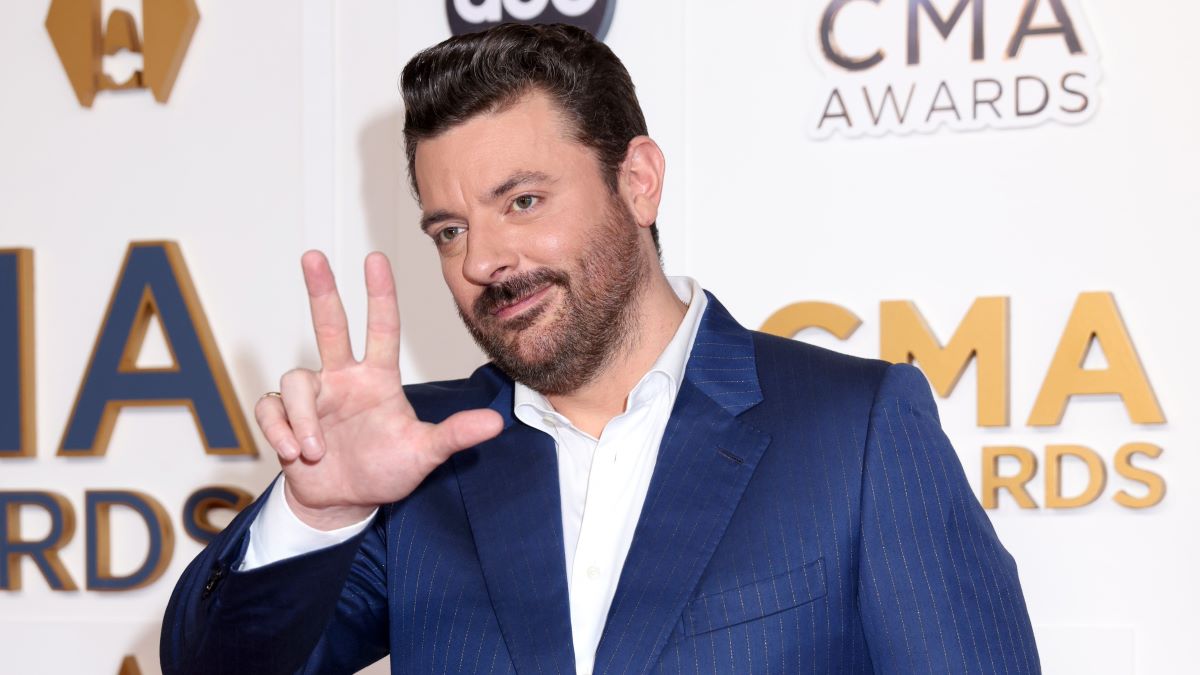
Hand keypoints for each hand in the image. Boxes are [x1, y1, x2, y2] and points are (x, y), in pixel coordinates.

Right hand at [254, 251, 503, 529]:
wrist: (346, 503)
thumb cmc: (385, 469)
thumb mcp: (423, 453)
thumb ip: (455, 435)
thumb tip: (497, 422)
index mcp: (378, 379)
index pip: (382, 328)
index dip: (380, 294)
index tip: (376, 258)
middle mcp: (343, 378)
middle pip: (330, 324)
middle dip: (322, 289)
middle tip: (313, 255)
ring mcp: (314, 397)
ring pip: (297, 381)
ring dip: (304, 418)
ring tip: (316, 451)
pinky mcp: (285, 419)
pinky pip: (272, 410)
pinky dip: (281, 431)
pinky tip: (295, 454)